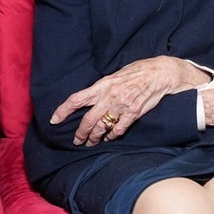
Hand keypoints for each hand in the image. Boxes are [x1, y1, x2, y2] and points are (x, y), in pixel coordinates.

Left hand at [50, 56, 207, 146]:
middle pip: (87, 121)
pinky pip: (118, 130)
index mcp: (102, 85)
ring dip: (95, 137)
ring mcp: (121, 106)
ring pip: (101, 128)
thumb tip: (91, 98)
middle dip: (80, 134)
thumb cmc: (137, 71)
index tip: (54, 120)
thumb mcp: (116, 74)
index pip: (76, 99)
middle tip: (77, 141)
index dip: (63, 111)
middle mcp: (109, 97)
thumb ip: (103, 87)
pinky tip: (109, 137)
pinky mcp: (133, 113)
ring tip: (92, 142)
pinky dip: (112, 136)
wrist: (159, 73)